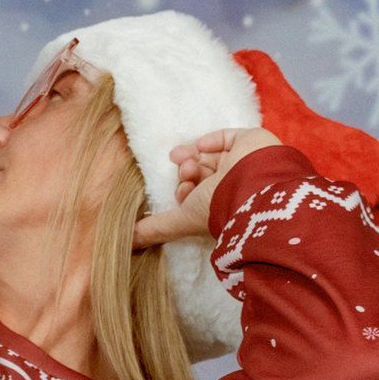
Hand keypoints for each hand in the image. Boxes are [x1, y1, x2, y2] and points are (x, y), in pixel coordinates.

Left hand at [131, 125, 282, 247]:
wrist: (253, 187)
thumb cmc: (219, 209)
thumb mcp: (181, 220)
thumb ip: (155, 229)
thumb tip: (126, 241)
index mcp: (219, 205)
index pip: (196, 193)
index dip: (184, 190)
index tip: (181, 191)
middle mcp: (230, 185)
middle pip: (202, 173)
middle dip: (187, 172)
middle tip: (184, 172)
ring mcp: (242, 163)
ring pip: (211, 156)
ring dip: (194, 157)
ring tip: (186, 160)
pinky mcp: (252, 143)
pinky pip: (227, 138)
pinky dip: (211, 141)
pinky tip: (201, 146)